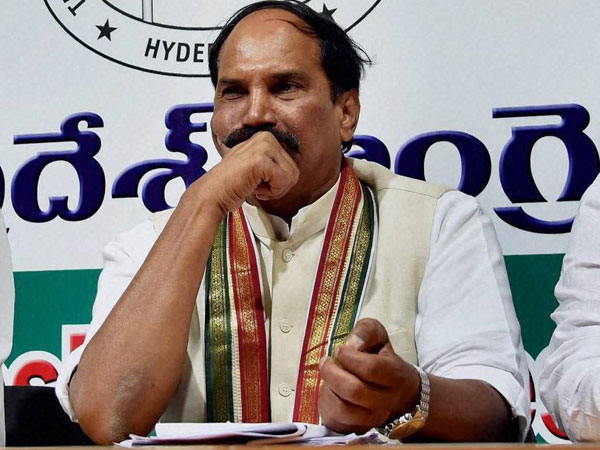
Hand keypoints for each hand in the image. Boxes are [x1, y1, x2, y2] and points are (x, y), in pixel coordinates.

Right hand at [190, 131, 299, 213]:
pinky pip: (283, 181)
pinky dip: (271, 192)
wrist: (213, 193)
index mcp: (266, 138)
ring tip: (255, 187)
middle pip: (294, 170)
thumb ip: (274, 164)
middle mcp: (266, 138)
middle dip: (278, 186)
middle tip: (257, 187)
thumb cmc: (232, 185)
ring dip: (275, 190)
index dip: (278, 181)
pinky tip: (254, 188)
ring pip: (291, 176)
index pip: (291, 164)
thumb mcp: (257, 167)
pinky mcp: (261, 160)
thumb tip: (295, 172)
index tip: (259, 182)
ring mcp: (264, 147)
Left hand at [318, 318, 420, 433]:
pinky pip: (335, 421)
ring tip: (328, 377)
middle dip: (332, 372)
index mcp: (395, 375)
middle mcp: (386, 402)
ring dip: (328, 388)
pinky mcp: (357, 429)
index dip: (349, 356)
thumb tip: (351, 344)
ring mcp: (372, 419)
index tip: (339, 349)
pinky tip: (330, 391)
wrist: (399, 394)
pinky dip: (325, 403)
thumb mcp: (379, 337)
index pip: (370, 368)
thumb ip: (366, 332)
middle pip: (354, 390)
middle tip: (325, 361)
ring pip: (342, 409)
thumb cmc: (383, 360)